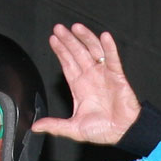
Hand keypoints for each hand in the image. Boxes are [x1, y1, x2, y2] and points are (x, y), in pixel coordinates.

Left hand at [31, 23, 140, 144]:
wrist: (124, 133)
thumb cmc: (103, 130)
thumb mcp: (74, 128)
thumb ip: (55, 125)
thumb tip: (36, 127)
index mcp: (80, 87)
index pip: (68, 64)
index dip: (61, 51)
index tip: (53, 39)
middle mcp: (91, 77)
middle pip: (77, 53)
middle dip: (68, 40)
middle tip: (59, 28)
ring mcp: (104, 75)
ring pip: (93, 51)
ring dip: (85, 39)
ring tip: (76, 27)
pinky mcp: (118, 76)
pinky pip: (113, 59)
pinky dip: (109, 48)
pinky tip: (104, 37)